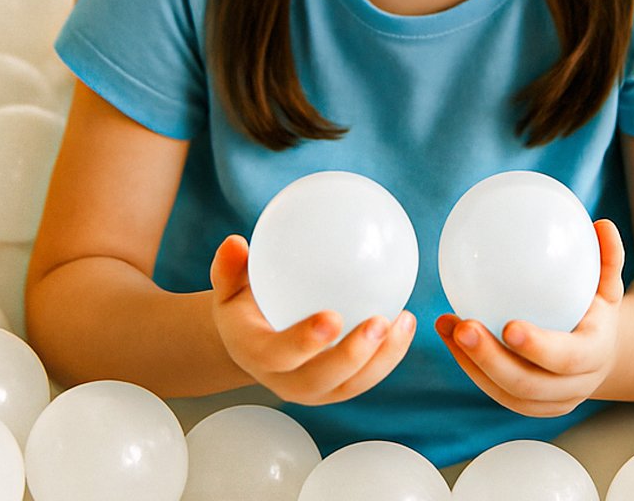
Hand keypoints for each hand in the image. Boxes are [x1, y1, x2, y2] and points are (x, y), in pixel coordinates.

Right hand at [209, 233, 415, 405]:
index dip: (305, 342)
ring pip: (350, 385)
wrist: (251, 340)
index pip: (279, 355)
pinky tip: (405, 322)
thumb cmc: (243, 303)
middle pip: (320, 380)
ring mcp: (313, 390)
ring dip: (381, 358)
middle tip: (379, 321)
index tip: (332, 317)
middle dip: (352, 357)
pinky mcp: (336, 388)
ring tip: (403, 321)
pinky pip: (365, 377)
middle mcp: (285, 381)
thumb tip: (234, 243)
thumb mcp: (228, 286)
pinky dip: (388, 355)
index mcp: (256, 355)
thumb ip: (229, 267)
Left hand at [435, 219, 624, 416]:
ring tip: (446, 325)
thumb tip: (603, 224)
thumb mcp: (609, 285)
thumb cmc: (598, 310)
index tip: (509, 326)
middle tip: (463, 325)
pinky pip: (494, 390)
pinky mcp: (528, 405)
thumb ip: (609, 258)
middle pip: (528, 384)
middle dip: (491, 359)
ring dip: (472, 362)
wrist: (600, 355)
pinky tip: (448, 333)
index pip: (567, 359)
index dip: (538, 348)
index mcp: (594, 357)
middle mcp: (573, 388)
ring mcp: (549, 402)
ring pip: (505, 393)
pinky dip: (469, 364)